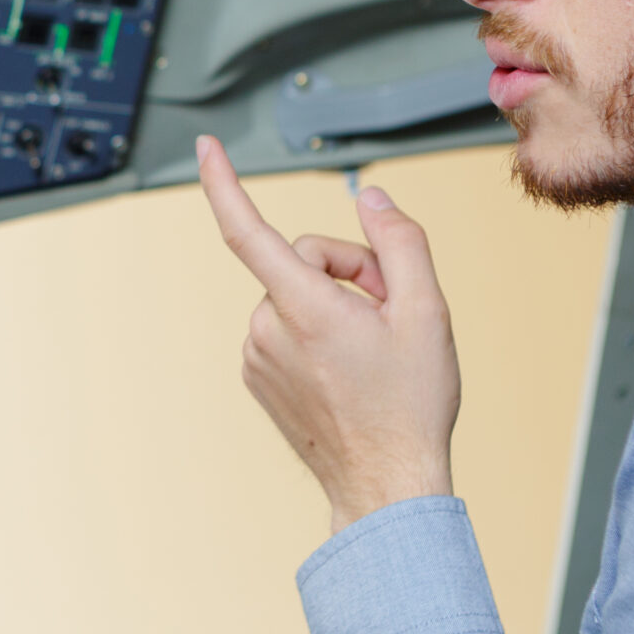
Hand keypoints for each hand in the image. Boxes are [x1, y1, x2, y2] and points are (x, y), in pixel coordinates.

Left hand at [195, 135, 459, 530]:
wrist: (386, 485)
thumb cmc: (410, 405)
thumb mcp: (429, 311)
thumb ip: (399, 241)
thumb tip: (370, 198)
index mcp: (304, 309)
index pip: (247, 230)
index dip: (222, 182)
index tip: (204, 148)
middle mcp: (266, 330)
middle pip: (302, 259)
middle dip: (349, 271)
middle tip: (391, 315)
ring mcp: (256, 356)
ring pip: (295, 294)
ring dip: (334, 305)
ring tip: (372, 350)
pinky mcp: (257, 375)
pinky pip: (285, 326)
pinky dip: (316, 332)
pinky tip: (348, 368)